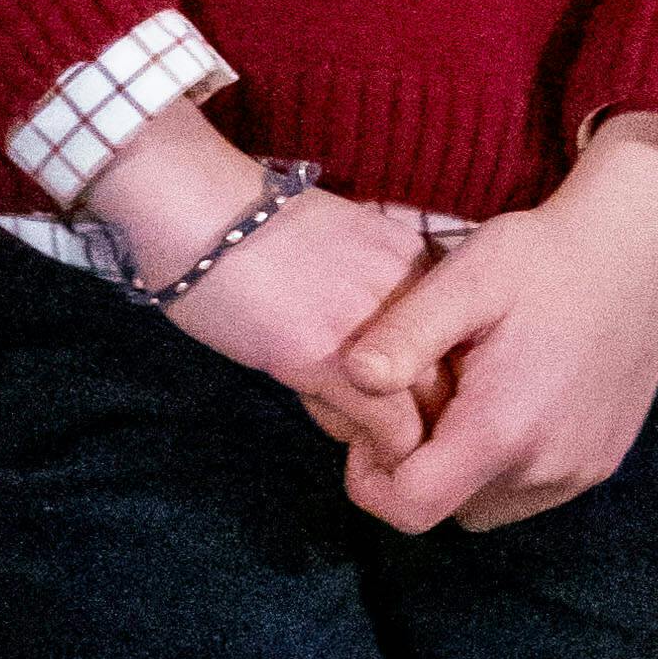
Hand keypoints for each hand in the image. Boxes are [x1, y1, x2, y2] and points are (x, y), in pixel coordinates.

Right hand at [158, 185, 451, 464]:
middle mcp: (415, 290)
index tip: (402, 391)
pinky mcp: (334, 359)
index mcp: (416, 259)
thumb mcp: (338, 248)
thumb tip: (375, 343)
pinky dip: (378, 448)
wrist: (197, 209)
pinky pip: (387, 424)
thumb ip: (370, 290)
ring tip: (363, 439)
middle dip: (427, 414)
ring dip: (400, 438)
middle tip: (387, 429)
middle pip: (456, 374)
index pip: (460, 337)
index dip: (434, 377)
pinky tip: (349, 441)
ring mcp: (379, 325)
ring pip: (430, 407)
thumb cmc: (248, 229)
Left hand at [331, 114, 657, 530]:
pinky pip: (532, 491)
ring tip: (468, 397)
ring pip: (489, 506)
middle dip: (419, 469)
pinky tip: (513, 399)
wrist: (640, 248)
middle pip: (447, 509)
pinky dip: (508, 463)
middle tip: (423, 397)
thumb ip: (405, 333)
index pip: (408, 507)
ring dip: (464, 470)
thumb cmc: (545, 256)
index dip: (371, 478)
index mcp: (502, 429)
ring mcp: (580, 470)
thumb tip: (354, 378)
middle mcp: (546, 467)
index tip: (373, 428)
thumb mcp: (467, 278)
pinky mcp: (601, 462)